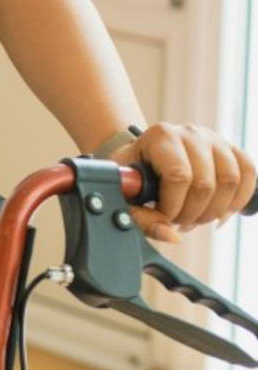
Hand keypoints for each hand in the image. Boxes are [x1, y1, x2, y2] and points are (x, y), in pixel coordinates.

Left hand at [106, 122, 256, 241]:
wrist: (141, 155)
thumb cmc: (131, 175)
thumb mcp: (124, 193)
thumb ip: (141, 217)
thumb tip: (173, 237)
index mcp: (161, 136)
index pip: (179, 177)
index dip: (173, 207)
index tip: (163, 217)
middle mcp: (190, 132)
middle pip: (206, 183)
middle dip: (193, 213)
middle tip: (178, 221)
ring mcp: (214, 138)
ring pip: (231, 180)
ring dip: (215, 210)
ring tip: (195, 218)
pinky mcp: (230, 148)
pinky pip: (248, 173)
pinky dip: (238, 199)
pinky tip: (220, 214)